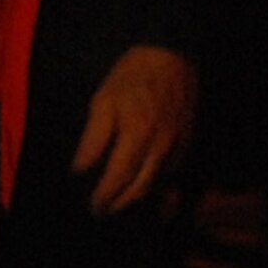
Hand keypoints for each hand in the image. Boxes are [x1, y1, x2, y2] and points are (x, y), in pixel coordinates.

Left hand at [71, 44, 198, 214]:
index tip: (93, 207)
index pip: (119, 178)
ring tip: (119, 202)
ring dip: (137, 197)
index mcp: (137, 135)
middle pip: (139, 188)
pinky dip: (156, 185)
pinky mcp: (188, 144)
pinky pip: (172, 174)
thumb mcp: (104, 100)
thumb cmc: (131, 76)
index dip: (105, 196)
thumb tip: (80, 168)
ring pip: (157, 185)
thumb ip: (94, 138)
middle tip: (102, 210)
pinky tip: (143, 187)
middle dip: (120, 203)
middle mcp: (160, 148)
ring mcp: (177, 148)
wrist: (170, 57)